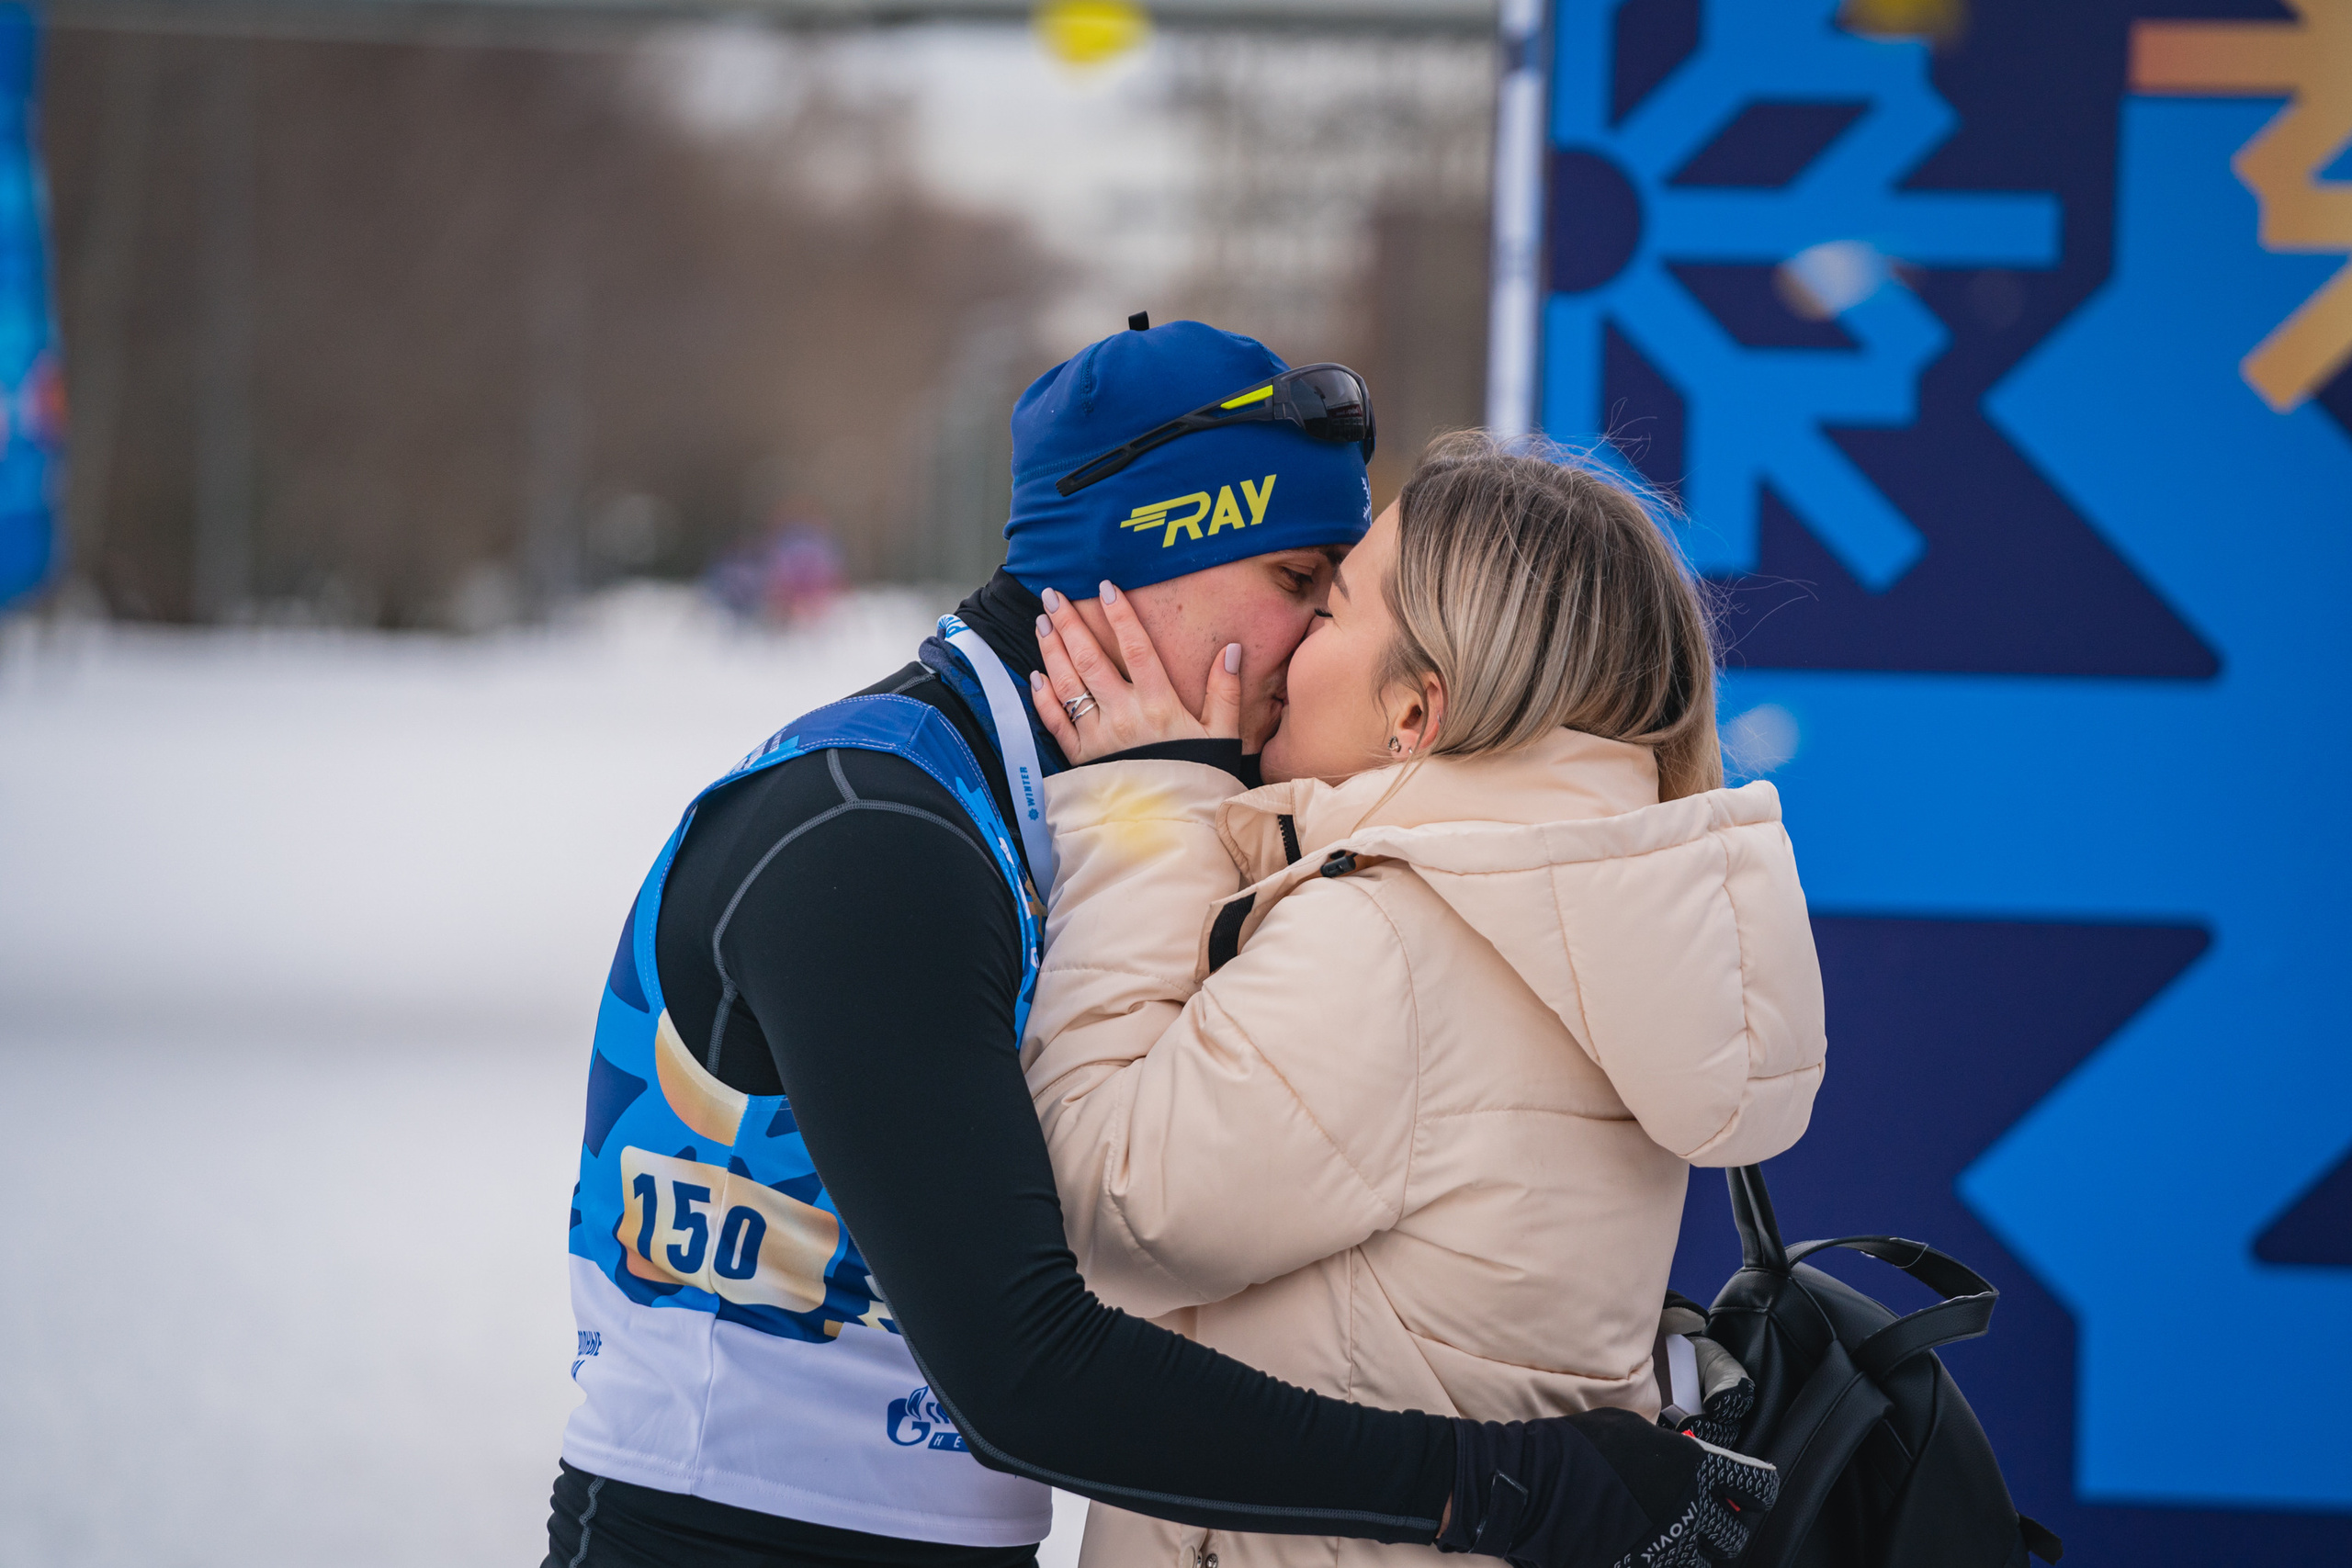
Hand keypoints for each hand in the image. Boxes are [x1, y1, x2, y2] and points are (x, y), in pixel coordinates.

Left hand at [1030, 581, 1242, 763]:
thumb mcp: (1222, 736)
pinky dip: (1044, 698)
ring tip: (1042, 623)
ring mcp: (1098, 737)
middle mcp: (1123, 716)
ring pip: (1068, 685)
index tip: (1106, 588)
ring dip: (1052, 650)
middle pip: (1091, 660)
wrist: (1172, 828)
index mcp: (1159, 705)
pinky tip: (1036, 676)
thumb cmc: (1198, 780)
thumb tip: (1232, 650)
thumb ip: (1225, 692)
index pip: (1136, 648)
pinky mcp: (1081, 760)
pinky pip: (1057, 723)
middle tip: (1053, 595)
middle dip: (1070, 623)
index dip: (1120, 616)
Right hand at [1437, 1410, 1775, 1567]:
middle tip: (1709, 1521)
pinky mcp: (1639, 1567)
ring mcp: (1666, 1547)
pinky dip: (1658, 1561)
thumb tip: (1680, 1454)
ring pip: (1702, 1563)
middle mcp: (1689, 1511)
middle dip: (1727, 1528)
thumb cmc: (1577, 1446)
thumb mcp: (1630, 1427)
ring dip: (1693, 1552)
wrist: (1534, 1483)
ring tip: (1673, 1539)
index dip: (1756, 1493)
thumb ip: (1667, 1447)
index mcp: (1693, 1468)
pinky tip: (1643, 1550)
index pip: (1757, 1489)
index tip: (1747, 1494)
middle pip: (1736, 1535)